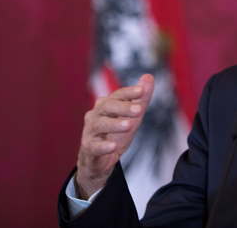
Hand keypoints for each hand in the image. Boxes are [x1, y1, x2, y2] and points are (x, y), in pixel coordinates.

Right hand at [75, 74, 154, 198]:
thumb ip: (141, 99)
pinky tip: (113, 147)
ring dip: (115, 125)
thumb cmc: (116, 134)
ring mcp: (89, 132)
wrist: (99, 160)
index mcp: (106, 105)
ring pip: (100, 125)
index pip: (117, 95)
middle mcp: (95, 115)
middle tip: (139, 110)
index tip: (142, 91)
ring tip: (129, 126)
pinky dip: (103, 146)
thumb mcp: (132, 117)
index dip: (129, 92)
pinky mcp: (88, 148)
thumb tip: (149, 76)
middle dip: (123, 107)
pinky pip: (94, 146)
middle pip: (107, 107)